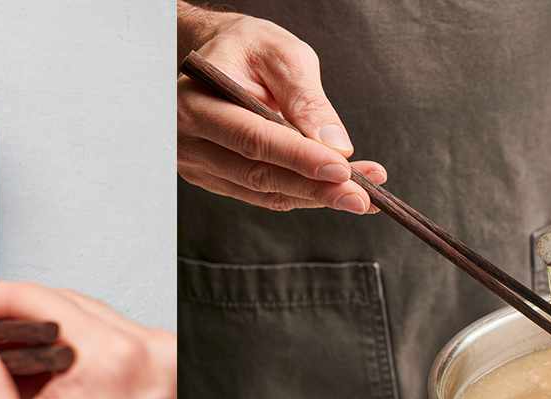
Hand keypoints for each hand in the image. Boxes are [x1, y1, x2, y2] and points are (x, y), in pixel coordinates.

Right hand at [176, 2, 385, 212]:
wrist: (218, 57)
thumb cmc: (248, 49)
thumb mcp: (281, 55)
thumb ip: (306, 99)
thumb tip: (336, 147)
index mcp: (196, 103)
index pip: (253, 139)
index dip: (299, 159)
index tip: (343, 171)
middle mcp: (188, 142)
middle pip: (258, 175)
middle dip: (315, 189)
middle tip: (361, 197)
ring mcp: (198, 166)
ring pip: (263, 192)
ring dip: (315, 197)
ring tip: (362, 196)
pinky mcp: (215, 179)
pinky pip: (262, 194)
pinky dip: (302, 195)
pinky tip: (335, 191)